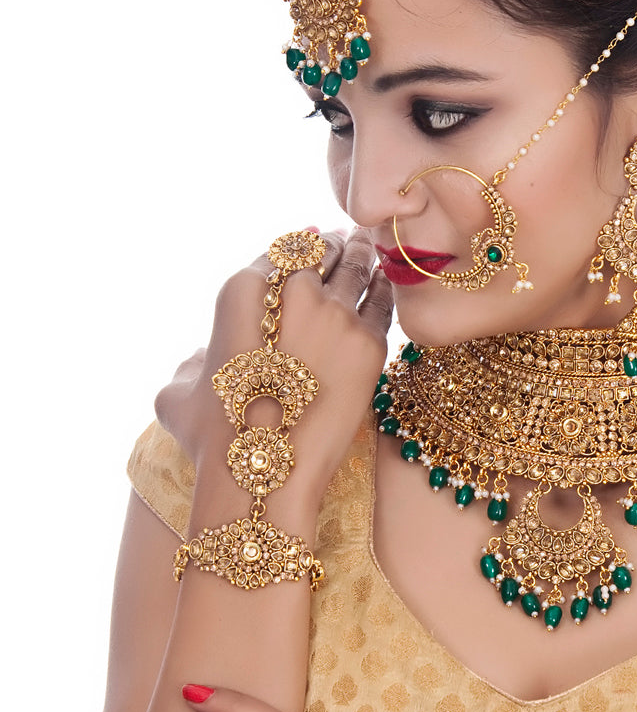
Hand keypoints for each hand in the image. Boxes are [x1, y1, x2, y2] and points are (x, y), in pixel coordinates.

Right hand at [156, 228, 392, 496]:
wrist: (265, 470)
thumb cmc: (215, 438)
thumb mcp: (178, 393)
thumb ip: (189, 364)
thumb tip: (199, 360)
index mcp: (243, 290)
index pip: (279, 252)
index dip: (297, 246)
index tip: (312, 242)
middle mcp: (293, 292)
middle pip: (323, 252)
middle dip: (336, 246)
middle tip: (348, 241)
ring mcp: (335, 315)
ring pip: (358, 269)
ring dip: (363, 256)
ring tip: (369, 249)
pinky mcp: (369, 343)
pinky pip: (382, 304)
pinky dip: (382, 291)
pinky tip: (384, 285)